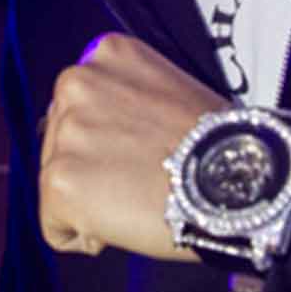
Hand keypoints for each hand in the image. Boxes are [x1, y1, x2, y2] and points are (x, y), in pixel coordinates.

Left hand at [38, 34, 220, 261]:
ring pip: (57, 184)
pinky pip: (55, 226)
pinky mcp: (59, 181)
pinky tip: (126, 223)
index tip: (141, 153)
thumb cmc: (219, 146)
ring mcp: (65, 132)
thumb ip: (129, 100)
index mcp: (107, 55)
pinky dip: (87, 236)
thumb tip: (108, 135)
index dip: (110, 141)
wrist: (236, 182)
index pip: (81, 106)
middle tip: (144, 180)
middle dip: (94, 169)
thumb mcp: (173, 90)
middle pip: (61, 143)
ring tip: (141, 199)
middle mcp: (77, 83)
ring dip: (92, 202)